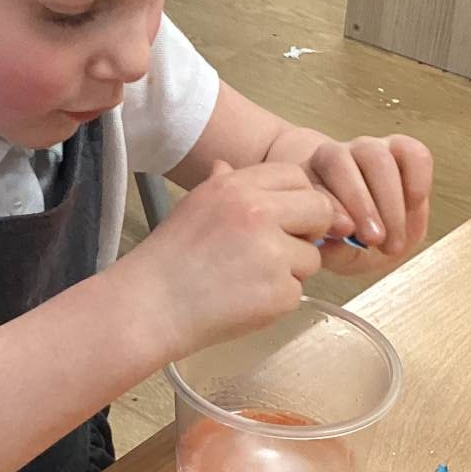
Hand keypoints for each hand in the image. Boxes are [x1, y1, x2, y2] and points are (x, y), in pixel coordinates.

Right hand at [122, 160, 337, 357]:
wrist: (151, 306)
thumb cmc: (170, 259)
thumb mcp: (193, 205)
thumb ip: (222, 183)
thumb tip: (227, 165)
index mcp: (237, 187)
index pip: (296, 176)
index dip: (298, 198)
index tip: (287, 218)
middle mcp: (259, 212)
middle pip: (319, 210)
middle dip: (308, 231)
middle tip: (280, 250)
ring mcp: (272, 252)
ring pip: (312, 256)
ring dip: (291, 270)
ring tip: (249, 279)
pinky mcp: (280, 291)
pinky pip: (297, 290)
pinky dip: (277, 300)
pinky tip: (245, 299)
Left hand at [302, 135, 431, 271]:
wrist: (371, 233)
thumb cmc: (345, 241)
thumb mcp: (336, 254)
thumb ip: (334, 249)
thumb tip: (341, 234)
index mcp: (308, 179)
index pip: (315, 184)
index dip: (333, 206)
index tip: (347, 232)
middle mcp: (335, 157)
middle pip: (342, 162)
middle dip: (362, 205)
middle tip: (375, 241)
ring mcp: (368, 150)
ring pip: (377, 157)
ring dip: (390, 201)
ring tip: (396, 240)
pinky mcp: (401, 150)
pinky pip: (412, 152)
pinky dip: (418, 178)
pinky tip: (415, 205)